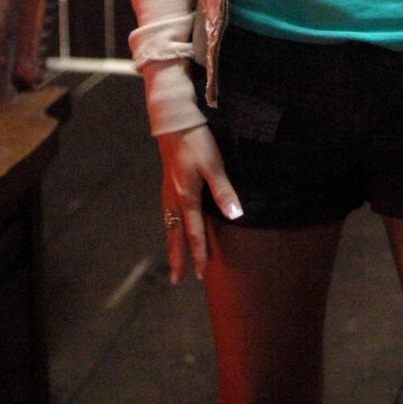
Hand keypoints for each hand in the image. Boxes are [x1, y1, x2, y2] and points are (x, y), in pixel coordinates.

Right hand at [158, 125, 242, 283]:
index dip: (198, 254)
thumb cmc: (196, 142)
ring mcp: (168, 191)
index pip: (194, 233)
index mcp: (187, 197)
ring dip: (172, 244)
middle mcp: (174, 198)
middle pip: (175, 234)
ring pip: (169, 225)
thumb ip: (223, 191)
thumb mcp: (214, 164)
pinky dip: (169, 227)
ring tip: (173, 259)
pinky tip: (172, 226)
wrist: (174, 123)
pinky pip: (167, 213)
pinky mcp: (167, 182)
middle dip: (178, 257)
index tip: (200, 274)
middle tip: (177, 280)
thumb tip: (235, 215)